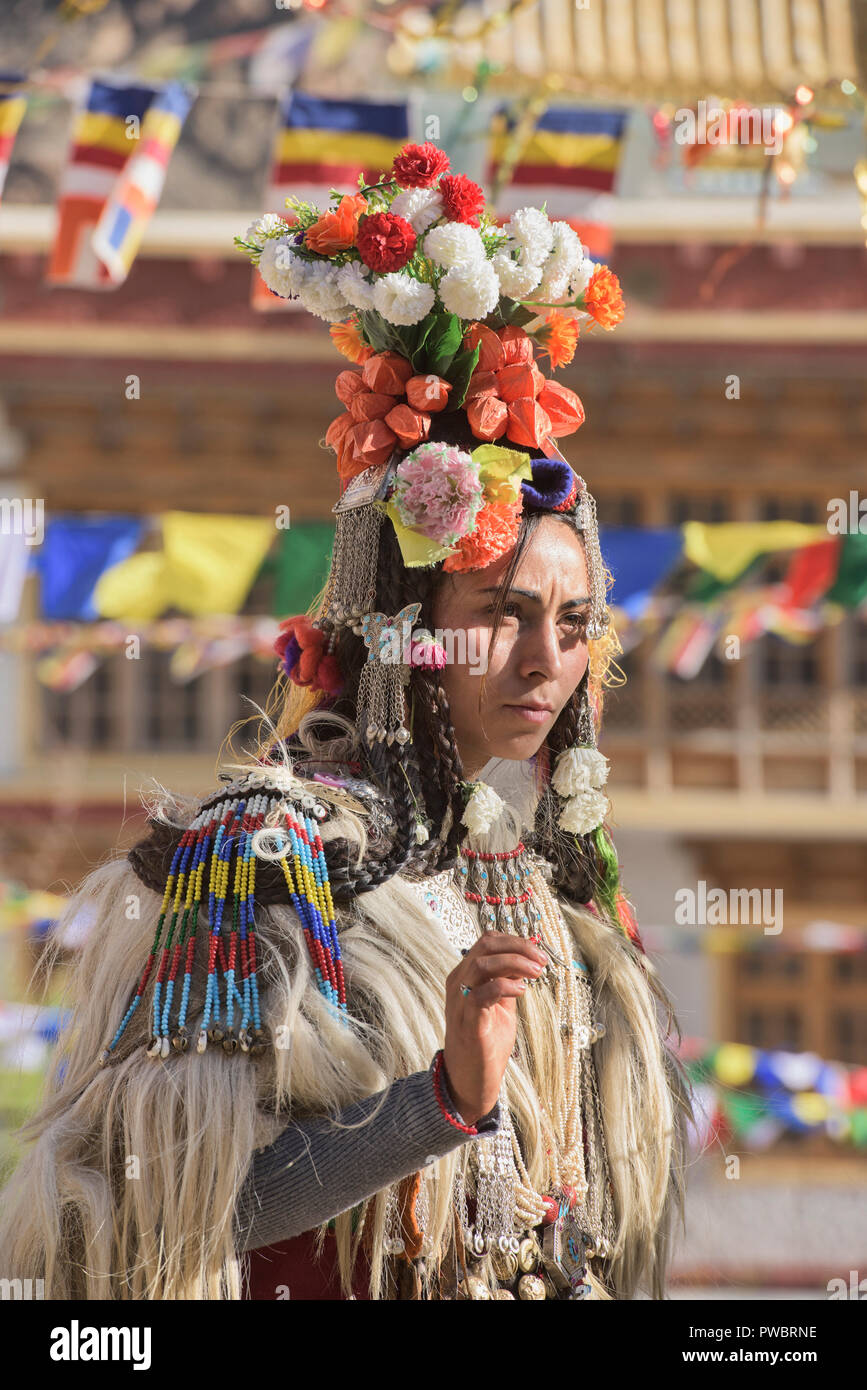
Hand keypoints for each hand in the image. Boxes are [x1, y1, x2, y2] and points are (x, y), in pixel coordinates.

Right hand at [442, 932, 546, 1124]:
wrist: (470, 1080)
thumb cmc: (486, 1041)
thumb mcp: (501, 1004)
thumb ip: (508, 980)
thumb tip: (527, 959)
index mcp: (465, 975)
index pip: (488, 941)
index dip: (516, 941)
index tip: (538, 953)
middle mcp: (458, 983)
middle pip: (486, 946)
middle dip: (518, 947)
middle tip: (541, 961)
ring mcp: (459, 1001)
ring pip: (483, 964)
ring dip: (515, 963)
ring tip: (536, 974)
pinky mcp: (467, 1022)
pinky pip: (482, 994)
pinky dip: (505, 986)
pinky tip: (522, 991)